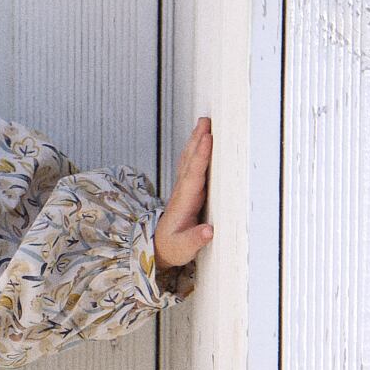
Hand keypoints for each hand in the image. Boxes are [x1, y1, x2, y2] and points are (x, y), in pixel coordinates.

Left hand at [153, 116, 213, 271]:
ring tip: (204, 122)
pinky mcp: (188, 190)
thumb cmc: (173, 248)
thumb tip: (208, 231)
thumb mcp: (182, 249)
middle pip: (190, 161)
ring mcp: (184, 189)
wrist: (161, 247)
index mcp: (183, 203)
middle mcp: (182, 192)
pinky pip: (192, 165)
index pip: (193, 176)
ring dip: (196, 141)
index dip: (200, 157)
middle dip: (198, 141)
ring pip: (190, 160)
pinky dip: (196, 150)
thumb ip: (194, 240)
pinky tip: (199, 139)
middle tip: (206, 121)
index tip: (207, 139)